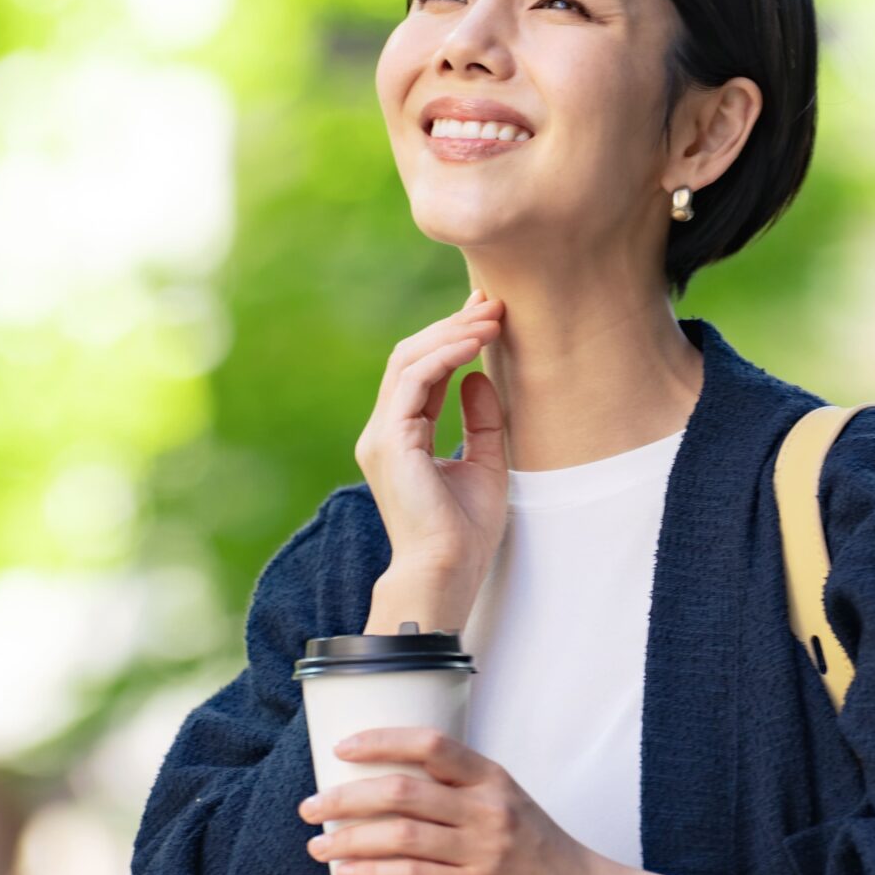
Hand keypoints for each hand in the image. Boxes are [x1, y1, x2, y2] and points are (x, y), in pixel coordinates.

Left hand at [296, 726, 620, 874]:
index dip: (381, 740)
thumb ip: (463, 794)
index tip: (341, 747)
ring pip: (399, 833)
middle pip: (402, 789)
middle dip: (345, 796)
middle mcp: (487, 808)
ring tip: (317, 847)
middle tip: (310, 806)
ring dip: (348, 839)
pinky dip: (369, 874)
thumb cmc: (544, 856)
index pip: (431, 744)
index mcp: (492, 779)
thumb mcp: (510, 806)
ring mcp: (482, 850)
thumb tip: (394, 788)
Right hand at [355, 288, 508, 606]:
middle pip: (413, 357)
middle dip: (454, 324)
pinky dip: (445, 356)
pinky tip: (475, 343)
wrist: (446, 572)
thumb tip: (480, 375)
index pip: (423, 371)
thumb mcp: (485, 464)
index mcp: (402, 437)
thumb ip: (481, 420)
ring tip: (491, 316)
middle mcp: (384, 432)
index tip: (488, 313)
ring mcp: (381, 435)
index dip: (454, 337)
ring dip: (452, 333)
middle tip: (493, 302)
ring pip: (409, 360)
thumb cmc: (464, 532)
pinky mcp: (389, 441)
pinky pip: (414, 380)